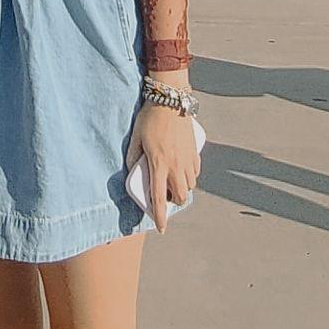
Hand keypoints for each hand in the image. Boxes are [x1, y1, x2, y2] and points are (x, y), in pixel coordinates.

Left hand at [129, 101, 200, 231]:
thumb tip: (132, 169)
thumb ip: (133, 156)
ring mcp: (188, 159)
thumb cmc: (150, 117)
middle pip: (180, 196)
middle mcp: (176, 165)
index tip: (161, 228)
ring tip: (172, 180)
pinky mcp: (195, 151)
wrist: (171, 100)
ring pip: (190, 185)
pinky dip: (190, 177)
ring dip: (182, 188)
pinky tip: (182, 170)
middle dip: (174, 202)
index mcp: (159, 164)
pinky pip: (196, 172)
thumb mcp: (136, 137)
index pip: (159, 197)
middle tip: (165, 195)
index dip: (160, 216)